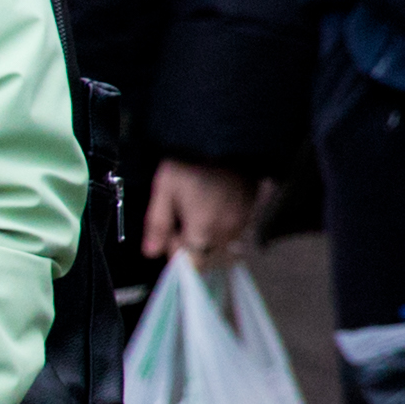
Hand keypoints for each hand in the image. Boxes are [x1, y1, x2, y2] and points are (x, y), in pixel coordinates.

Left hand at [140, 155, 261, 269]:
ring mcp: (244, 224)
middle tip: (184, 221)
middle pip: (208, 256)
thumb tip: (151, 253)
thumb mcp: (165, 188)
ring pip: (223, 246)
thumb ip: (157, 224)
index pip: (192, 264)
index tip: (173, 236)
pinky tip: (216, 209)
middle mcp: (227, 233)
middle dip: (193, 246)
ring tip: (201, 212)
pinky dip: (224, 228)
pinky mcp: (253, 214)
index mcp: (204, 230)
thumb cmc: (192, 163)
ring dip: (209, 237)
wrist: (228, 139)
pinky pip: (236, 233)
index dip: (179, 254)